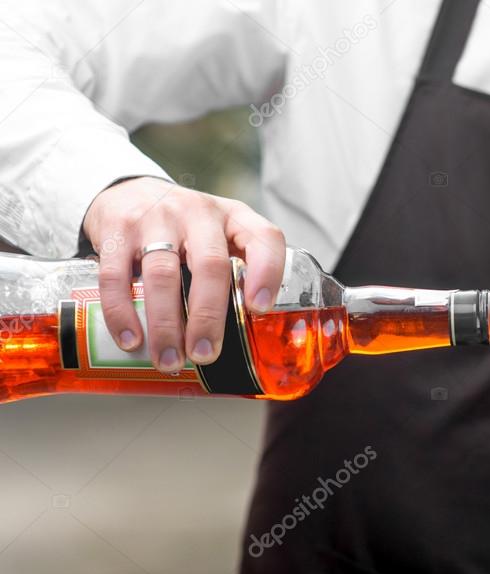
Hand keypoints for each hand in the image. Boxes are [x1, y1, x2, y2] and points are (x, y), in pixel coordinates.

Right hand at [83, 177, 285, 372]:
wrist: (130, 191)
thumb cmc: (186, 227)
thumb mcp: (221, 235)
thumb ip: (239, 269)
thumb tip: (250, 333)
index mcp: (234, 218)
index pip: (264, 238)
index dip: (267, 274)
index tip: (259, 309)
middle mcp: (198, 213)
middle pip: (210, 265)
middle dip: (208, 317)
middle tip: (204, 354)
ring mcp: (156, 217)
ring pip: (163, 274)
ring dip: (166, 325)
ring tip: (168, 359)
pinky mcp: (117, 228)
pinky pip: (116, 275)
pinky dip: (122, 312)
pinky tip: (130, 338)